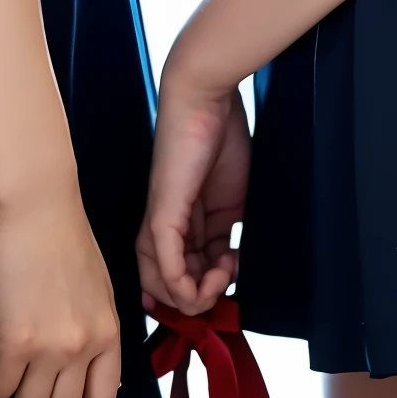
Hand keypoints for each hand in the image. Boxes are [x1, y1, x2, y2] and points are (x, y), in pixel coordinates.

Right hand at [0, 181, 120, 397]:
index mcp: (108, 330)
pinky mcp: (15, 340)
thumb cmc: (62, 232)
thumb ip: (93, 325)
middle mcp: (84, 345)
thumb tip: (80, 357)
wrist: (37, 203)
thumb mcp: (97, 286)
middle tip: (21, 396)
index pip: (102, 395)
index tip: (59, 396)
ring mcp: (50, 347)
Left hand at [137, 56, 250, 314]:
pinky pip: (167, 265)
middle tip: (228, 282)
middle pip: (165, 287)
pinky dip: (187, 286)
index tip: (226, 291)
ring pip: (162, 285)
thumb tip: (237, 267)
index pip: (178, 274)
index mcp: (181, 222)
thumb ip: (228, 233)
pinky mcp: (162, 215)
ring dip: (198, 297)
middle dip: (200, 300)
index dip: (198, 294)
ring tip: (225, 274)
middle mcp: (163, 226)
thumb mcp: (231, 198)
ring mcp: (159, 221)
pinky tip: (215, 276)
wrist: (205, 97)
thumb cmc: (221, 137)